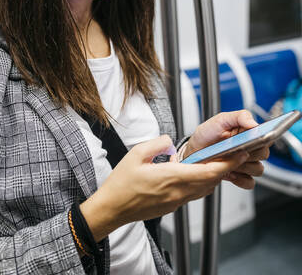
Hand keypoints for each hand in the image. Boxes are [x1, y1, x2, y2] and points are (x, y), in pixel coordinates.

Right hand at [80, 135, 248, 241]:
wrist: (112, 209)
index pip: (208, 172)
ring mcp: (176, 201)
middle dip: (226, 168)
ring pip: (204, 189)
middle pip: (211, 181)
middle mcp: (177, 192)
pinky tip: (198, 173)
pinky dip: (203, 183)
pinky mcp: (172, 206)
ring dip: (214, 176)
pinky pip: (194, 194)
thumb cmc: (121, 184)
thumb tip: (169, 140)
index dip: (227, 163)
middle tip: (235, 155)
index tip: (238, 154)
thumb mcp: (136, 154)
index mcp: (171, 177)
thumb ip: (157, 143)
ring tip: (219, 162)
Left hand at [184, 110, 269, 189]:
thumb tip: (254, 123)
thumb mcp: (220, 119)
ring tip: (230, 160)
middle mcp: (249, 148)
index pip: (266, 136)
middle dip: (251, 153)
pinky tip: (231, 173)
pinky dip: (241, 179)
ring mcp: (244, 163)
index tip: (254, 140)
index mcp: (248, 133)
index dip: (263, 139)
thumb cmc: (206, 134)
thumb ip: (239, 116)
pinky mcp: (239, 176)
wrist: (193, 150)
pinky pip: (249, 182)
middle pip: (264, 154)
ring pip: (258, 169)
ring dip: (245, 166)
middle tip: (236, 149)